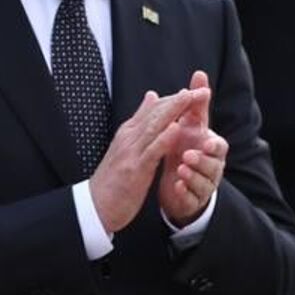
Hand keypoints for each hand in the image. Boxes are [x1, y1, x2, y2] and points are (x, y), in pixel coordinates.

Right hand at [89, 86, 208, 232]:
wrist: (95, 205)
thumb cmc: (112, 179)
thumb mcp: (125, 147)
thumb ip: (139, 124)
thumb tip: (151, 97)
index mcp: (127, 133)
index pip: (152, 110)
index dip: (173, 99)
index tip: (192, 91)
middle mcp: (128, 138)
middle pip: (155, 113)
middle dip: (179, 100)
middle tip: (200, 90)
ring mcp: (131, 152)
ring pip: (154, 126)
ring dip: (174, 111)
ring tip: (190, 98)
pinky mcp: (135, 169)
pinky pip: (152, 150)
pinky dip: (164, 138)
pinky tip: (176, 129)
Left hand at [158, 71, 226, 227]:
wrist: (179, 183)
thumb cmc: (186, 149)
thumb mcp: (190, 126)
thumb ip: (195, 104)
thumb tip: (199, 74)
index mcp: (209, 149)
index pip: (217, 144)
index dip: (213, 143)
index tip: (205, 140)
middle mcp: (210, 166)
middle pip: (214, 165)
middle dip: (203, 160)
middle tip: (188, 155)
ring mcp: (202, 184)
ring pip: (203, 182)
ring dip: (192, 175)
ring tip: (181, 170)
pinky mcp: (191, 198)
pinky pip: (191, 197)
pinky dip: (184, 192)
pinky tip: (176, 186)